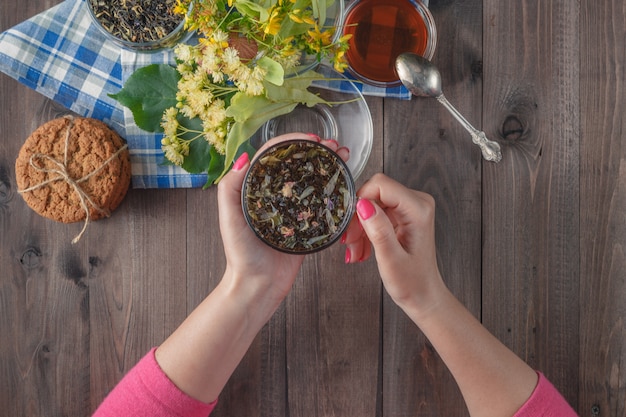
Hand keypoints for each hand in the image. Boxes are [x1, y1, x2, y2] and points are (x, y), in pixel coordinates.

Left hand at [217, 133, 349, 302]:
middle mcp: (276, 195)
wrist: (257, 286)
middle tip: (333, 144)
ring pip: (312, 179)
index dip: (293, 142)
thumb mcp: (229, 218)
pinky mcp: (307, 224)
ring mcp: (293, 209)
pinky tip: (344, 181)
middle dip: (316, 150)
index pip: (275, 155)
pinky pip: (322, 203)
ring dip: (328, 165)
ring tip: (344, 155)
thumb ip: (230, 188)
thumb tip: (243, 157)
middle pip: (297, 163)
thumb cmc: (240, 255)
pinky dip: (333, 189)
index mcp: (256, 188)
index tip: (311, 139)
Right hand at [343, 173, 446, 315]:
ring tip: (355, 251)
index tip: (351, 227)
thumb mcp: (391, 260)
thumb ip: (378, 230)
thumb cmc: (412, 283)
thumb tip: (362, 205)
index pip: (380, 184)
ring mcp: (409, 207)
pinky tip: (362, 249)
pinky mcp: (402, 214)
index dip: (360, 201)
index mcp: (418, 209)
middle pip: (374, 193)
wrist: (424, 295)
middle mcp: (417, 202)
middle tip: (350, 244)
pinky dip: (365, 231)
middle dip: (357, 219)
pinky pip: (375, 212)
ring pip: (371, 203)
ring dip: (359, 228)